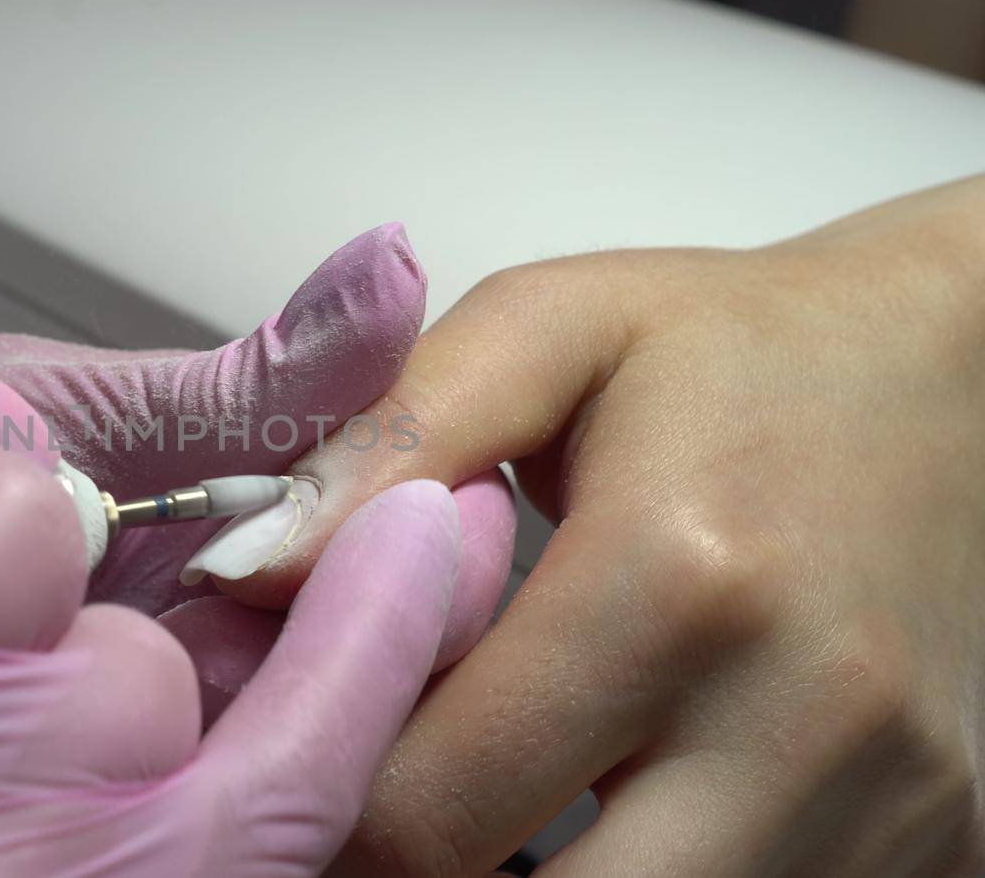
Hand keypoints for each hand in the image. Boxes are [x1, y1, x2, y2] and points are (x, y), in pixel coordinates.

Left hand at [225, 176, 984, 873]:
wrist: (965, 381)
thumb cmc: (746, 353)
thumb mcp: (550, 332)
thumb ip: (388, 443)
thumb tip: (244, 574)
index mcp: (682, 579)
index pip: (431, 810)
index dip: (323, 810)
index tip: (296, 758)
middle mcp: (805, 722)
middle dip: (419, 875)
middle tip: (383, 797)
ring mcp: (888, 808)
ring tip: (494, 788)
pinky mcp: (931, 844)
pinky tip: (598, 803)